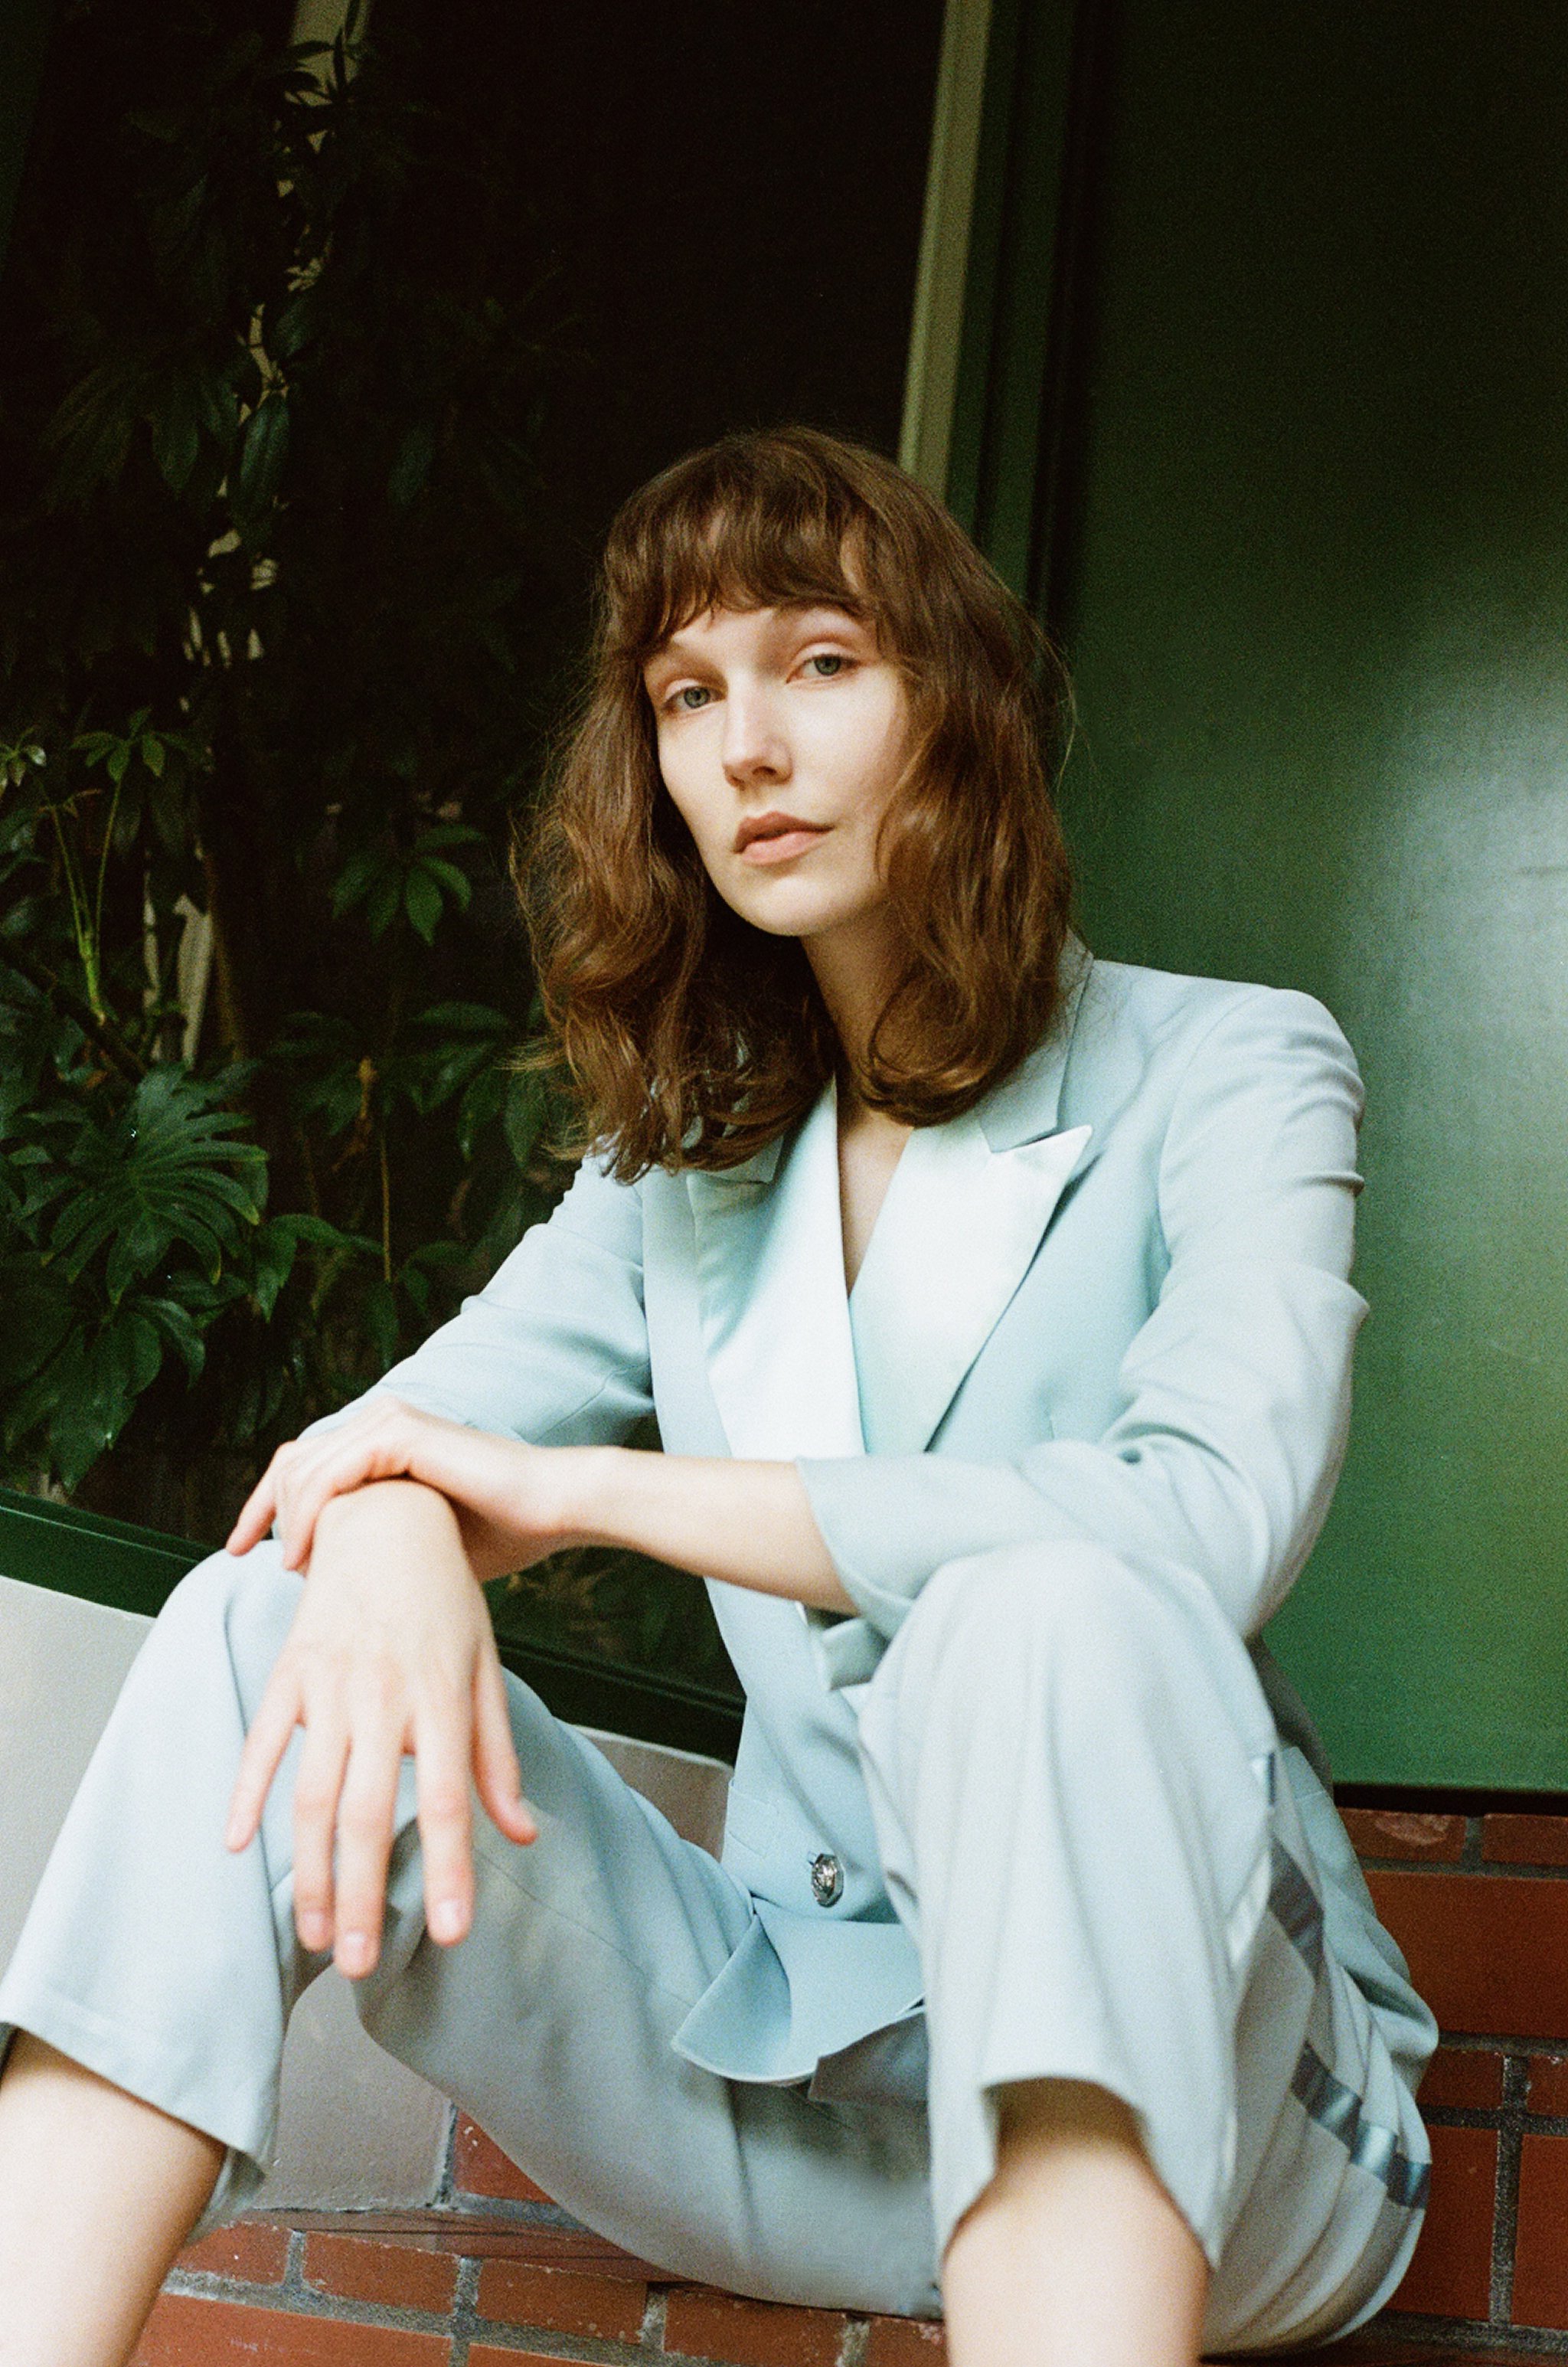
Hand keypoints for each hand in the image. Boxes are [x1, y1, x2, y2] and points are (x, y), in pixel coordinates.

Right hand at [224, 1480, 537, 1977]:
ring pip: (314, 1793)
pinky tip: (240, 1848)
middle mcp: (386, 1696)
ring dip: (310, 1871)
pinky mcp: (290, 1670)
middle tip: (357, 1967)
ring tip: (314, 1936)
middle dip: (362, 1897)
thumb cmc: (446, 1601)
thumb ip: (496, 1757)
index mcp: (442, 1699)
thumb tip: (522, 1834)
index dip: (449, 1870)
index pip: (447, 1801)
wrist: (387, 1517)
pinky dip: (247, 1795)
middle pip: (371, 1813)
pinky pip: (264, 1742)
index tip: (449, 1935)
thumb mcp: (485, 1670)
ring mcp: (331, 1683)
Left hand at [226, 1397, 584, 1582]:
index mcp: (382, 1440)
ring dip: (285, 1519)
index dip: (264, 1505)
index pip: (302, 1463)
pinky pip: (333, 1473)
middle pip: (291, 1460)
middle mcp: (379, 1422)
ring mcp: (389, 1422)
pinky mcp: (403, 1434)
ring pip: (305, 1467)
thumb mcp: (417, 1540)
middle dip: (261, 1510)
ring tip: (291, 1567)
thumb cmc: (499, 1532)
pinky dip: (310, 1515)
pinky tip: (305, 1554)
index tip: (238, 1548)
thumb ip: (372, 1544)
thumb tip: (328, 1585)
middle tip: (244, 1555)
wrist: (553, 1508)